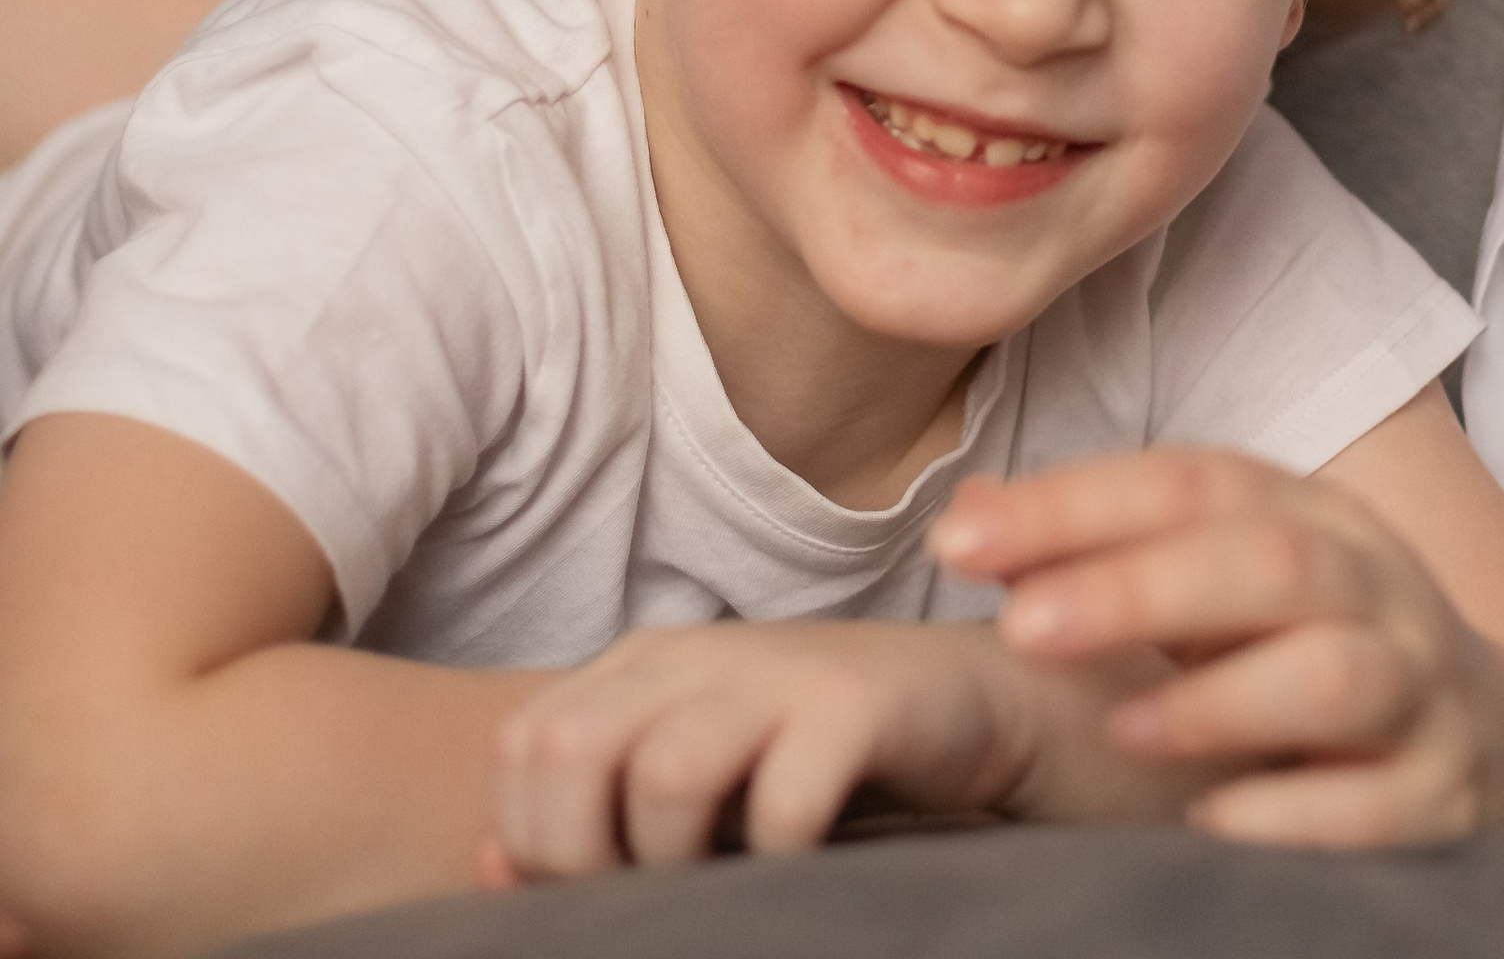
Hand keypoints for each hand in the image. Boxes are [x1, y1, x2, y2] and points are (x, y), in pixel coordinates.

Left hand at [488, 618, 1174, 879]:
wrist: (971, 707)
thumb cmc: (814, 761)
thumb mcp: (693, 787)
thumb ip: (592, 821)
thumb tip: (488, 865)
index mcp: (641, 665)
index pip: (521, 751)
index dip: (536, 845)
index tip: (600, 890)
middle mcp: (697, 653)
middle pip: (569, 753)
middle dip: (585, 857)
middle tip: (650, 895)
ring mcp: (778, 672)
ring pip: (664, 773)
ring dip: (679, 860)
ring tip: (724, 877)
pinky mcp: (857, 705)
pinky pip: (783, 799)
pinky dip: (777, 854)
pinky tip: (799, 860)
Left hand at [931, 447, 1503, 846]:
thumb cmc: (1324, 650)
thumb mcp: (1231, 579)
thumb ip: (1108, 548)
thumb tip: (970, 515)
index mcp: (1311, 515)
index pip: (1193, 482)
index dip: (1079, 502)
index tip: (963, 536)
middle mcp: (1373, 582)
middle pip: (1265, 562)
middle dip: (1139, 587)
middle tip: (1022, 624)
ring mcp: (1421, 686)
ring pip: (1338, 673)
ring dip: (1224, 698)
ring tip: (1123, 728)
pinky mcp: (1447, 791)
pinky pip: (1382, 805)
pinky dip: (1299, 812)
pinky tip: (1215, 823)